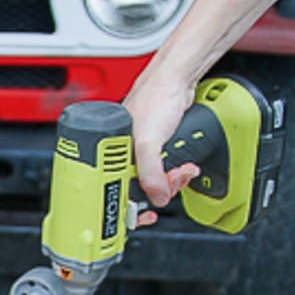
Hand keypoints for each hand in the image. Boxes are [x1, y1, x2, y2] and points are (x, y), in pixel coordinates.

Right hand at [124, 73, 199, 225]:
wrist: (178, 78)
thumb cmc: (156, 97)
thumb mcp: (149, 141)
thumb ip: (151, 173)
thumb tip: (157, 198)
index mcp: (111, 152)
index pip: (116, 190)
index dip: (131, 205)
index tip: (143, 215)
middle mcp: (124, 153)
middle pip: (140, 188)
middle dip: (160, 190)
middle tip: (171, 184)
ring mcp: (142, 150)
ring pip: (155, 180)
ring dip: (172, 181)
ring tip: (182, 172)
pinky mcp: (158, 147)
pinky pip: (165, 169)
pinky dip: (176, 172)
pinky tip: (183, 167)